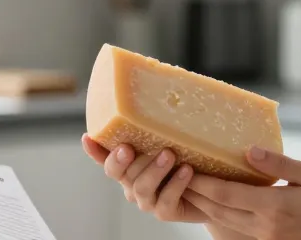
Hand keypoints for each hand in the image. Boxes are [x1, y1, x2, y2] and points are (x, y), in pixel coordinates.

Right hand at [81, 133, 207, 222]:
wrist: (212, 190)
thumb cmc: (190, 158)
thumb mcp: (174, 138)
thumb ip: (160, 125)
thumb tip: (160, 89)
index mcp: (129, 166)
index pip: (105, 158)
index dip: (94, 150)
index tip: (88, 137)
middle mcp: (133, 184)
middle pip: (119, 173)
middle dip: (122, 159)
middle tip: (131, 147)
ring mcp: (148, 200)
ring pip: (141, 187)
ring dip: (154, 170)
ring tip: (170, 154)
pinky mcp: (165, 211)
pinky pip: (165, 201)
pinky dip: (175, 185)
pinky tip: (187, 171)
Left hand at [185, 146, 300, 239]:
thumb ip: (280, 164)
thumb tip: (249, 150)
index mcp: (275, 208)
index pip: (226, 194)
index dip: (201, 180)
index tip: (184, 164)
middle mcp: (266, 228)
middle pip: (218, 210)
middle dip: (194, 192)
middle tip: (176, 171)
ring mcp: (267, 239)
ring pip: (225, 221)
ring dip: (203, 204)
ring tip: (187, 184)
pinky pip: (237, 228)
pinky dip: (220, 214)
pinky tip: (214, 201)